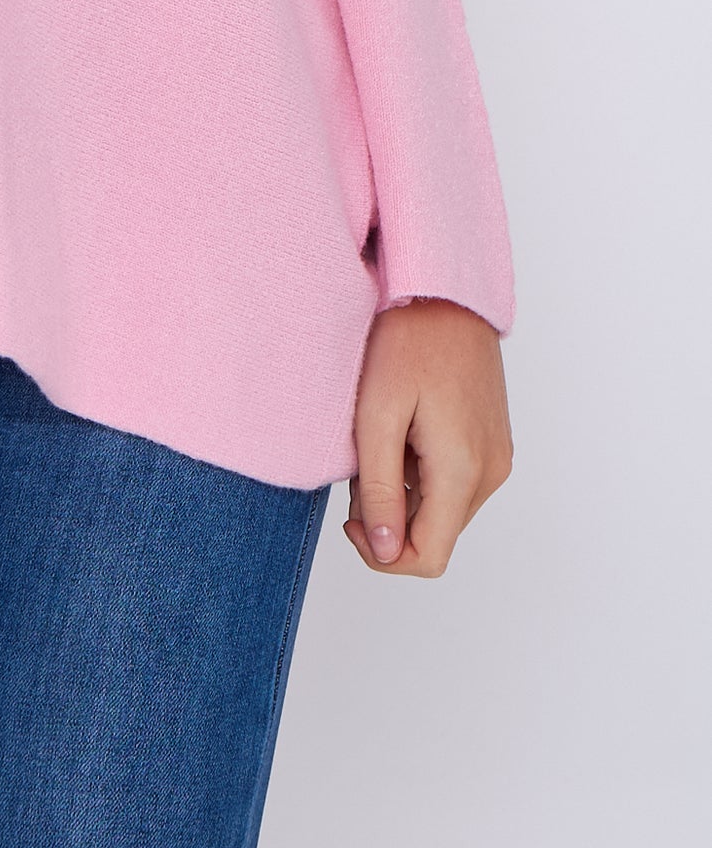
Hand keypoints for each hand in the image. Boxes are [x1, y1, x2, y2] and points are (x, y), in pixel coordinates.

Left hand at [345, 297, 512, 576]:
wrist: (443, 290)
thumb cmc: (407, 341)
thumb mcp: (376, 415)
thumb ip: (380, 490)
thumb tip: (384, 550)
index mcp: (463, 470)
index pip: (428, 557)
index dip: (382, 554)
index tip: (350, 516)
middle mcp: (491, 472)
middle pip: (435, 535)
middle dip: (389, 516)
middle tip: (360, 465)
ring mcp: (496, 456)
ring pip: (443, 510)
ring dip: (404, 492)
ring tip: (381, 438)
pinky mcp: (493, 441)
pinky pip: (455, 482)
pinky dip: (421, 472)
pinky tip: (403, 429)